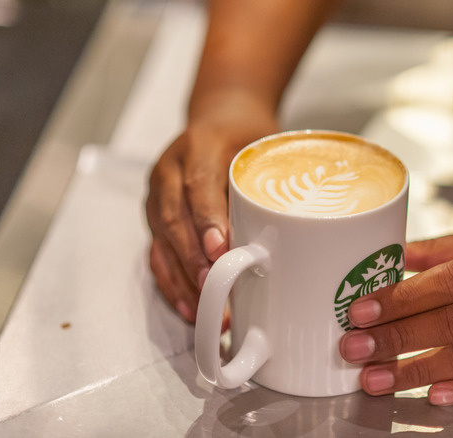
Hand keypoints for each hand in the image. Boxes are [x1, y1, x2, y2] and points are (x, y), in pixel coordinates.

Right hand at [145, 90, 278, 322]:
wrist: (220, 114)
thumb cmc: (247, 134)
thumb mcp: (263, 147)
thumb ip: (269, 182)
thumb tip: (297, 234)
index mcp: (198, 147)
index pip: (198, 186)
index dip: (207, 220)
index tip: (218, 250)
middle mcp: (169, 170)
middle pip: (175, 219)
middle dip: (194, 259)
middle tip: (214, 289)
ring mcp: (157, 195)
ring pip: (162, 241)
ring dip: (183, 278)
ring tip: (205, 308)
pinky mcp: (155, 217)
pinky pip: (157, 253)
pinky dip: (172, 281)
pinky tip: (189, 305)